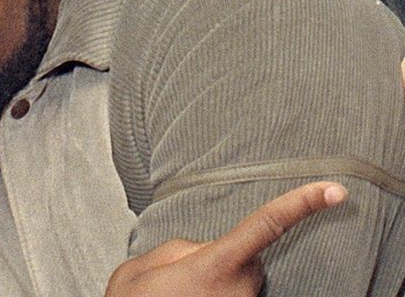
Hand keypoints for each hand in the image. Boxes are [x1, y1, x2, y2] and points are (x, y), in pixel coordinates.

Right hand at [106, 181, 347, 296]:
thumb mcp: (143, 267)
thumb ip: (179, 248)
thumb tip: (203, 252)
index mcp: (214, 267)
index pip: (265, 225)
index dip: (302, 205)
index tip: (334, 190)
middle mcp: (239, 291)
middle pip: (243, 257)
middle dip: (217, 257)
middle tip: (178, 277)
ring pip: (238, 281)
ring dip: (215, 283)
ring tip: (181, 296)